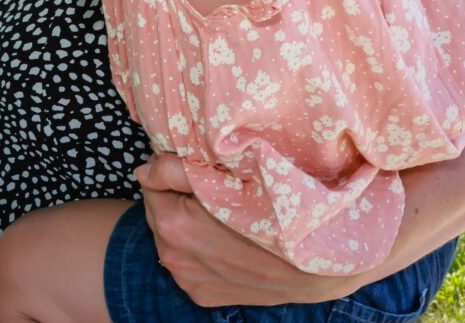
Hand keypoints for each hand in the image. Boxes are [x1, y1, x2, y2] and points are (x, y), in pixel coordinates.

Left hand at [138, 154, 374, 306]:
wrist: (319, 261)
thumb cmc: (277, 209)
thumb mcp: (231, 178)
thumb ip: (178, 170)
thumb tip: (145, 170)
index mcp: (174, 225)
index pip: (151, 182)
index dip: (171, 170)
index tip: (195, 167)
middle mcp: (174, 259)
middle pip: (159, 212)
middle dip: (176, 197)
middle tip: (210, 187)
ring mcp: (188, 281)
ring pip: (172, 238)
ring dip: (185, 223)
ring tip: (219, 213)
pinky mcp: (203, 296)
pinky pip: (188, 262)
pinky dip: (198, 249)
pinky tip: (225, 239)